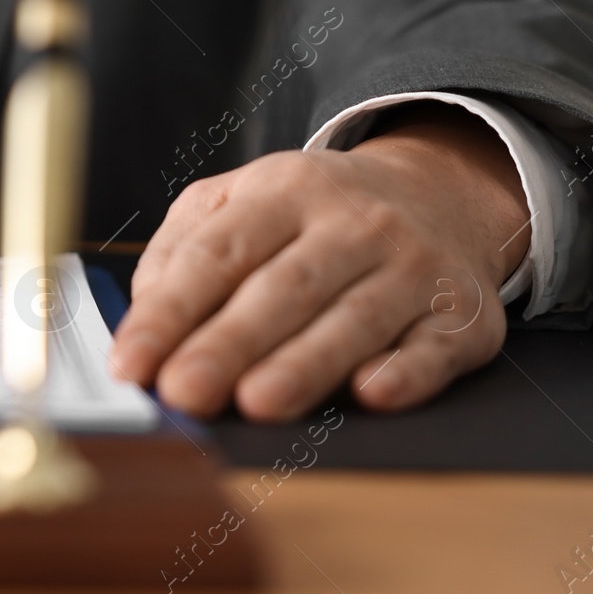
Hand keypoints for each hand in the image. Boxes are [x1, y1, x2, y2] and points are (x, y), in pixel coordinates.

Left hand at [109, 105, 528, 420]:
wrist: (438, 194)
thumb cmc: (313, 215)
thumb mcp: (239, 202)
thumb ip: (181, 250)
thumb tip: (145, 316)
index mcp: (284, 190)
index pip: (216, 253)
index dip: (169, 311)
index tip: (130, 363)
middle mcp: (352, 223)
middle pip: (283, 288)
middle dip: (228, 344)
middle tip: (183, 392)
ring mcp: (413, 267)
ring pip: (353, 319)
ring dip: (304, 364)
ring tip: (256, 403)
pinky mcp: (462, 314)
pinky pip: (434, 346)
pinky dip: (407, 371)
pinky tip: (372, 393)